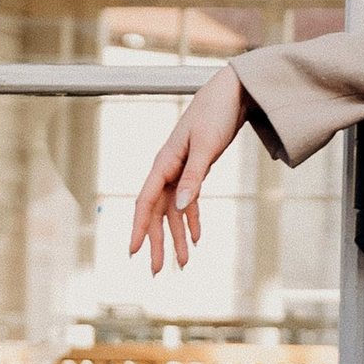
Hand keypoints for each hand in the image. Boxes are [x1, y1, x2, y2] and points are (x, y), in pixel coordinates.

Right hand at [128, 67, 246, 273]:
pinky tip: (197, 237)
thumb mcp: (207, 146)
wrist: (231, 92)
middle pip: (157, 212)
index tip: (133, 251)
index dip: (138, 227)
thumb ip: (194, 177)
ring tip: (183, 264)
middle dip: (157, 242)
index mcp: (164, 163)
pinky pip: (189, 201)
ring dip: (177, 236)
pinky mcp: (196, 170)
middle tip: (158, 271)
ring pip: (173, 211)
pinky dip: (192, 220)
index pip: (145, 201)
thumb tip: (180, 206)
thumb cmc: (216, 113)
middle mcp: (167, 169)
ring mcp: (181, 171)